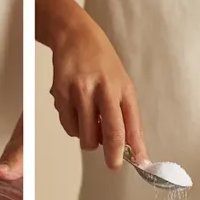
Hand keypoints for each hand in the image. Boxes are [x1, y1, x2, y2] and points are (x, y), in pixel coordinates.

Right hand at [50, 21, 146, 168]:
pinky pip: (68, 125)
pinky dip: (74, 127)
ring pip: (84, 136)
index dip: (135, 148)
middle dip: (112, 155)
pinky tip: (77, 110)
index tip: (140, 164)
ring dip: (89, 139)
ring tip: (91, 124)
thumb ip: (126, 115)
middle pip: (109, 133)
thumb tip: (131, 146)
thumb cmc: (102, 62)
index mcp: (122, 88)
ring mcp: (79, 92)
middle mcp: (102, 90)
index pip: (130, 124)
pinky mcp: (59, 94)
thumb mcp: (122, 84)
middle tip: (113, 163)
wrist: (75, 36)